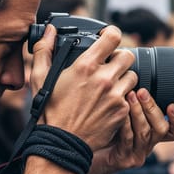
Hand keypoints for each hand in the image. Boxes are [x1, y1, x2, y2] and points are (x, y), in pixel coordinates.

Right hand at [29, 25, 136, 150]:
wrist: (62, 142)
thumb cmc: (50, 111)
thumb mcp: (40, 77)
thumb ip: (44, 49)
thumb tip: (50, 31)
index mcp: (86, 66)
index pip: (113, 36)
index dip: (111, 34)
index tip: (107, 38)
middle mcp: (104, 78)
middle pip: (127, 55)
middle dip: (119, 58)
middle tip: (110, 65)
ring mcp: (116, 95)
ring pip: (132, 76)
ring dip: (124, 78)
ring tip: (110, 86)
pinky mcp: (122, 111)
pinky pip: (130, 97)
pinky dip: (123, 98)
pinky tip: (109, 103)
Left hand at [83, 89, 173, 173]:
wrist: (82, 156)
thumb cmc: (99, 133)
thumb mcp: (119, 116)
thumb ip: (131, 103)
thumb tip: (134, 79)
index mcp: (151, 136)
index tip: (172, 105)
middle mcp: (147, 146)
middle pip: (162, 129)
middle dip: (152, 108)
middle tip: (142, 92)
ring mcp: (136, 154)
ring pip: (145, 133)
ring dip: (138, 112)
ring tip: (130, 96)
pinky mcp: (124, 160)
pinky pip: (128, 139)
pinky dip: (125, 123)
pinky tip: (119, 112)